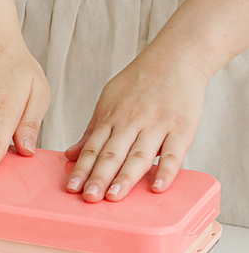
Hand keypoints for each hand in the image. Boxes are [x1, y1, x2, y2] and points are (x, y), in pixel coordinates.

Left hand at [64, 50, 208, 201]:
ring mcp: (157, 125)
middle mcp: (131, 122)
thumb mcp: (108, 101)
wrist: (178, 54)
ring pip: (138, 155)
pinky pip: (173, 152)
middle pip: (112, 154)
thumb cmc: (140, 81)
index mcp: (111, 118)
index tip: (71, 188)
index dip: (81, 169)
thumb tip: (71, 155)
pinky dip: (166, 170)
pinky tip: (157, 187)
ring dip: (126, 177)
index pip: (92, 149)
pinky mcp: (182, 127)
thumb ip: (92, 130)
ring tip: (114, 196)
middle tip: (90, 197)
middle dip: (99, 177)